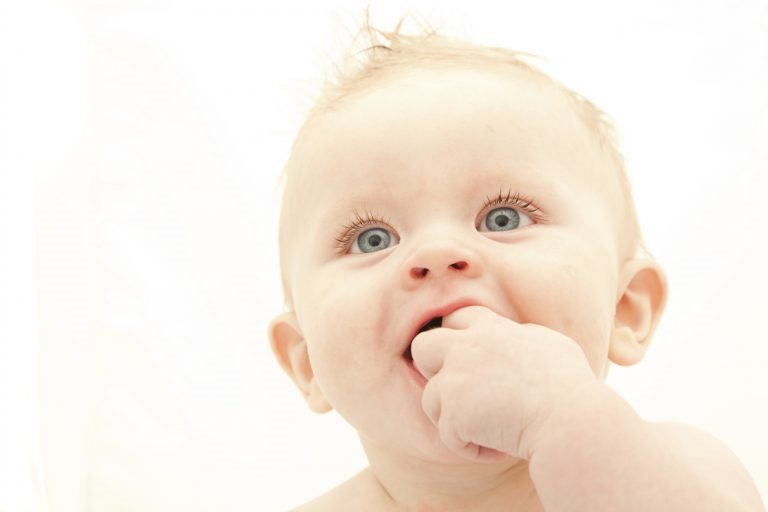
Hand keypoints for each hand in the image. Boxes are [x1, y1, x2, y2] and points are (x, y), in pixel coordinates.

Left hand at [411, 305, 599, 461]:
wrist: (572, 421)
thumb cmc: (573, 389)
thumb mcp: (552, 346)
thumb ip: (524, 337)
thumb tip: (518, 336)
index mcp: (492, 329)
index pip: (456, 318)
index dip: (459, 341)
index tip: (475, 366)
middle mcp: (467, 347)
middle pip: (422, 347)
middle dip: (432, 371)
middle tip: (462, 396)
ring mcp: (456, 378)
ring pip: (430, 398)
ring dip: (454, 418)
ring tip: (490, 429)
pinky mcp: (452, 413)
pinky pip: (448, 435)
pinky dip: (470, 447)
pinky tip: (499, 447)